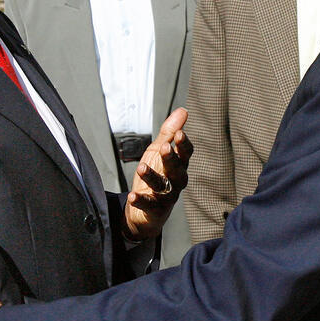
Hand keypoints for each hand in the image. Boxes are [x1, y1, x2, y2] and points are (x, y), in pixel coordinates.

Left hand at [124, 107, 192, 240]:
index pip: (186, 154)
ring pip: (163, 187)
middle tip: (164, 148)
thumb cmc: (156, 174)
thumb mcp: (158, 151)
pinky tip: (132, 195)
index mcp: (179, 165)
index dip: (184, 144)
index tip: (179, 133)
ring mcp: (167, 196)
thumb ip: (169, 133)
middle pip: (177, 170)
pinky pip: (149, 205)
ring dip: (152, 177)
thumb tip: (183, 111)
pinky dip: (141, 201)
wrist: (144, 207)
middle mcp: (176, 180)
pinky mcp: (155, 209)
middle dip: (171, 159)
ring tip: (141, 168)